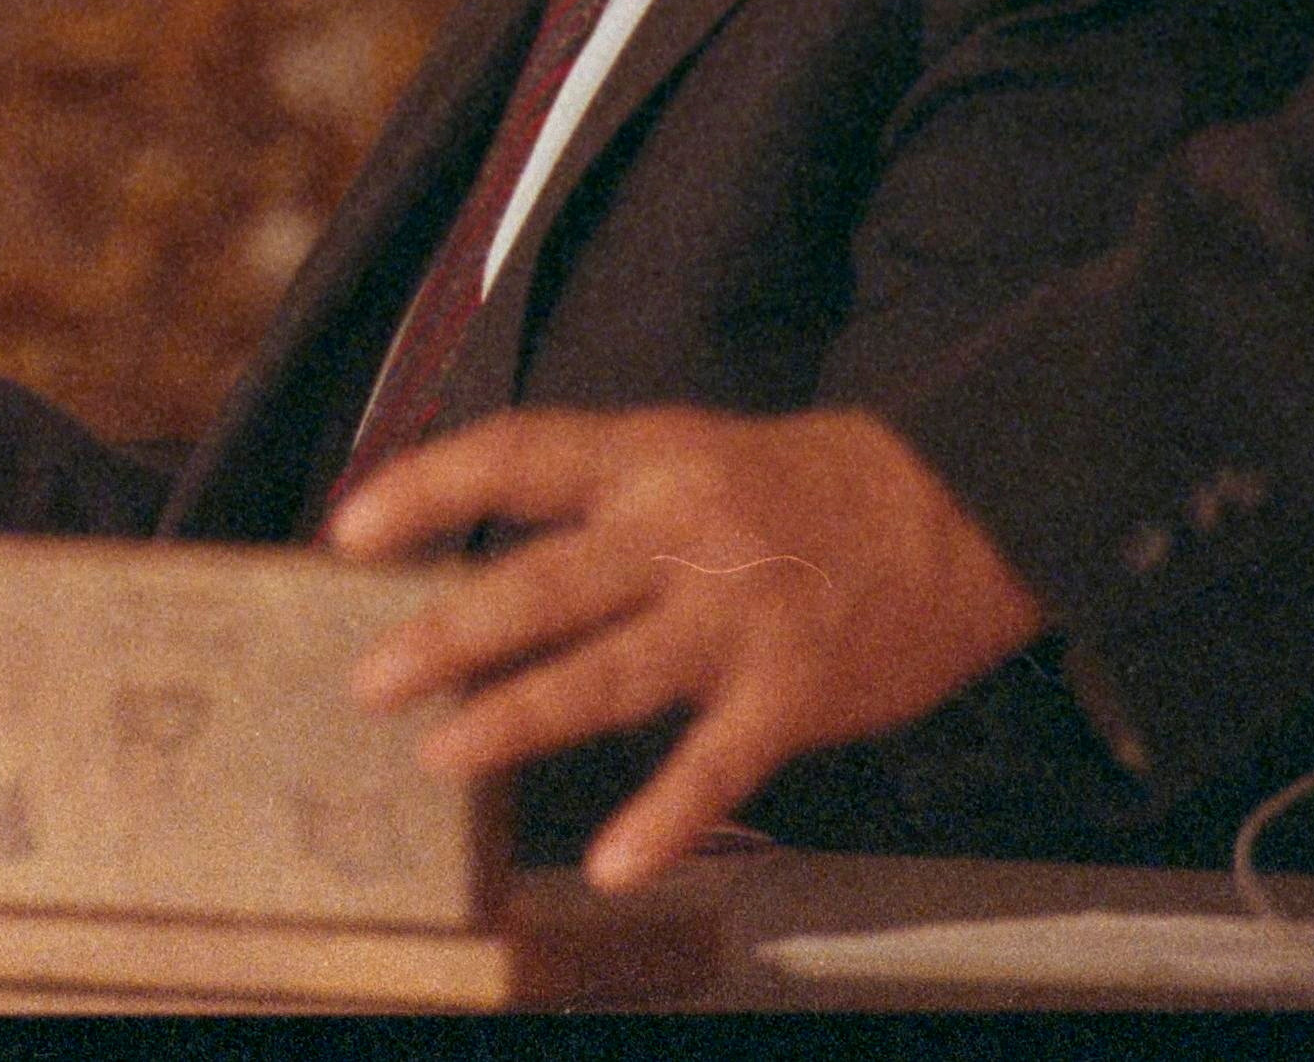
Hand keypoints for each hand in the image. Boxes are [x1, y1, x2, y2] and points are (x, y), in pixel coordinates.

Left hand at [328, 405, 1045, 889]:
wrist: (964, 506)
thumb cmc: (795, 488)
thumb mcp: (685, 451)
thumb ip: (588, 499)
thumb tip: (459, 548)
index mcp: (645, 460)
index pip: (516, 456)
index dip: (427, 487)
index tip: (349, 531)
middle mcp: (682, 532)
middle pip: (547, 582)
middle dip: (451, 634)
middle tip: (369, 680)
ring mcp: (738, 616)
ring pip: (612, 672)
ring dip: (521, 717)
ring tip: (444, 754)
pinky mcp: (794, 691)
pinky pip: (718, 762)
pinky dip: (665, 817)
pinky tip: (612, 862)